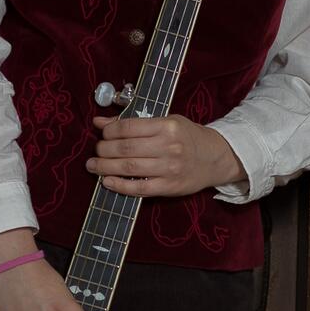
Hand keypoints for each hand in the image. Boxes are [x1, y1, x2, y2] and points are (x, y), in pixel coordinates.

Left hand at [87, 114, 244, 197]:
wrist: (215, 158)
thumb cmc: (188, 137)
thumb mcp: (166, 122)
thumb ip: (133, 123)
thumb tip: (100, 122)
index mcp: (167, 126)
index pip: (129, 128)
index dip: (110, 131)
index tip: (103, 134)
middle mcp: (168, 147)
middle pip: (126, 149)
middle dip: (104, 150)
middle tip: (96, 151)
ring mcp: (169, 169)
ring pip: (129, 168)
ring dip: (105, 167)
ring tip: (93, 166)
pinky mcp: (169, 187)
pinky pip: (139, 188)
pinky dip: (119, 186)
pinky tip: (107, 181)